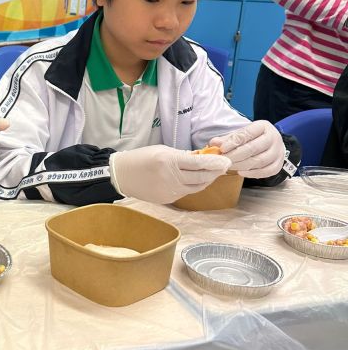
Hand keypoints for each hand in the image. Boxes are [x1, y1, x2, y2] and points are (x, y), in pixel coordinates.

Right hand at [110, 144, 230, 203]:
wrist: (122, 175)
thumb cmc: (141, 158)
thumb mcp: (162, 150)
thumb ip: (182, 156)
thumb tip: (200, 159)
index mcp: (169, 161)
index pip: (199, 163)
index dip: (215, 163)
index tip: (225, 161)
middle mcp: (171, 178)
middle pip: (201, 177)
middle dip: (215, 172)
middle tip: (224, 167)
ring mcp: (169, 191)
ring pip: (196, 187)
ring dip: (207, 180)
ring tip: (213, 173)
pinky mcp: (168, 199)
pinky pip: (186, 192)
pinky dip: (194, 186)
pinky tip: (197, 180)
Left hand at [209, 120, 284, 177]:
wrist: (271, 144)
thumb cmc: (253, 138)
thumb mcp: (242, 134)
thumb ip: (228, 139)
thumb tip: (213, 143)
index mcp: (263, 126)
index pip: (247, 133)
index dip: (233, 142)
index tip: (222, 149)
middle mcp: (273, 138)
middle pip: (253, 148)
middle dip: (235, 156)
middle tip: (223, 160)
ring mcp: (278, 152)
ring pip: (259, 161)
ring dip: (242, 165)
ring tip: (229, 166)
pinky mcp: (278, 164)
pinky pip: (266, 171)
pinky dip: (252, 173)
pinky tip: (241, 172)